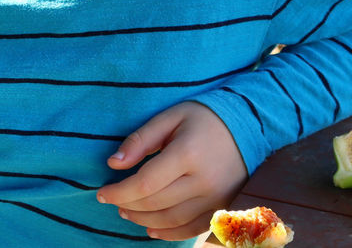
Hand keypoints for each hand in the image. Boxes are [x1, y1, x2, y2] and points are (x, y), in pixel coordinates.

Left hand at [96, 101, 248, 240]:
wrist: (250, 126)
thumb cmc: (204, 117)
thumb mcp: (171, 117)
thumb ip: (141, 139)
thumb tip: (114, 163)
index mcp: (188, 154)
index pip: (145, 183)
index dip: (119, 191)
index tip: (102, 193)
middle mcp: (203, 181)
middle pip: (155, 204)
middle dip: (128, 205)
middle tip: (113, 200)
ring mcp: (216, 198)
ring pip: (171, 220)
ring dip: (143, 220)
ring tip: (127, 211)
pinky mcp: (223, 208)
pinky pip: (191, 229)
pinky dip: (168, 234)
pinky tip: (151, 229)